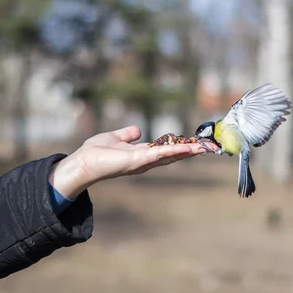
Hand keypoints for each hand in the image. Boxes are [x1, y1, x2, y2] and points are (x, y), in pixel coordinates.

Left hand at [49, 126, 217, 198]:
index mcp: (141, 155)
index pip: (164, 152)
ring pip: (170, 156)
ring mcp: (143, 162)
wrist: (84, 162)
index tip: (194, 144)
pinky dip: (173, 152)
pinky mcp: (138, 161)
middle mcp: (145, 161)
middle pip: (172, 156)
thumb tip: (138, 130)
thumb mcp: (115, 138)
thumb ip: (127, 135)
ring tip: (204, 149)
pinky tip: (187, 148)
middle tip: (207, 148)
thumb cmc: (96, 152)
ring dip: (187, 152)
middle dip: (189, 152)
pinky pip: (160, 155)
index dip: (179, 148)